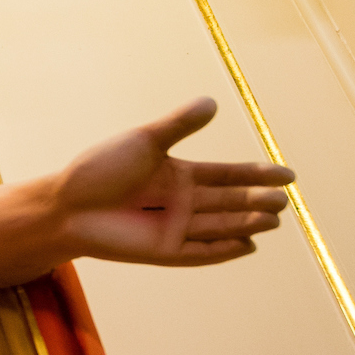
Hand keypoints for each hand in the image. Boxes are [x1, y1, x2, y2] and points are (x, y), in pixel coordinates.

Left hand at [53, 97, 292, 267]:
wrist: (66, 205)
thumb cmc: (100, 170)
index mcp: (181, 176)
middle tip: (282, 199)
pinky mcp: (165, 252)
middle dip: (255, 201)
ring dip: (246, 223)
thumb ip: (178, 126)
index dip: (257, 175)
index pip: (228, 175)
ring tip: (273, 218)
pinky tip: (248, 245)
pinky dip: (223, 250)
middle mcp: (184, 203)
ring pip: (220, 227)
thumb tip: (212, 102)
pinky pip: (201, 253)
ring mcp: (176, 228)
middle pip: (229, 201)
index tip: (288, 175)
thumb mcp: (144, 142)